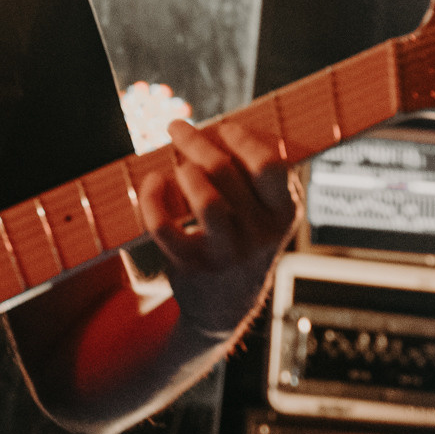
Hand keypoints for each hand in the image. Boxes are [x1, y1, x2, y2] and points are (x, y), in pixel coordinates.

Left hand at [138, 120, 296, 336]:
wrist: (224, 307)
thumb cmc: (242, 241)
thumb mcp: (265, 215)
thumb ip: (255, 177)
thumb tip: (224, 127)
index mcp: (283, 212)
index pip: (270, 166)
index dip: (243, 140)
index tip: (223, 127)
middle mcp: (260, 234)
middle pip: (227, 173)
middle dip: (196, 142)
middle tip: (176, 127)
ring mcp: (228, 252)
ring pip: (205, 200)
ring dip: (184, 173)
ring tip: (175, 166)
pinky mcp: (194, 265)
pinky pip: (166, 227)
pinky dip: (152, 199)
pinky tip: (151, 183)